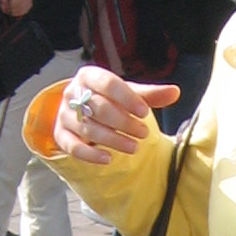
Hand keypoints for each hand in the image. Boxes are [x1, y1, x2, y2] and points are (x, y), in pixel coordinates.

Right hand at [53, 65, 179, 162]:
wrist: (78, 109)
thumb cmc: (106, 99)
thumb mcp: (127, 93)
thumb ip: (149, 95)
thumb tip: (175, 92)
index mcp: (89, 76)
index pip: (107, 83)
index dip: (127, 98)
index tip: (145, 112)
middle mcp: (73, 93)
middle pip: (98, 109)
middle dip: (123, 123)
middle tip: (143, 133)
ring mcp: (65, 115)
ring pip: (88, 129)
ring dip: (113, 140)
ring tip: (134, 147)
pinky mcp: (60, 135)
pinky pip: (73, 146)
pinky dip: (90, 155)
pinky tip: (108, 159)